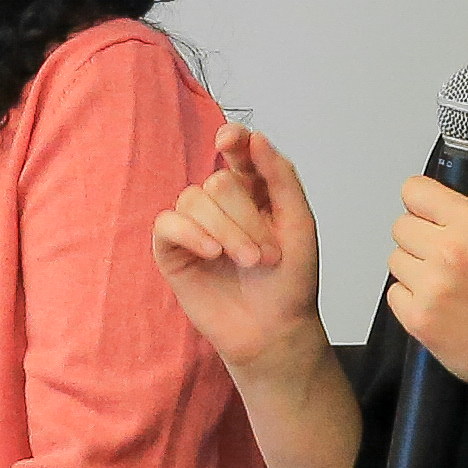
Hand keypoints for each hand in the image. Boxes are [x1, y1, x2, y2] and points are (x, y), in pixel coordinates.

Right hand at [149, 128, 330, 381]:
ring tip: (248, 262)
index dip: (231, 139)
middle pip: (219, 183)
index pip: (236, 150)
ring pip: (194, 200)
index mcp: (254, 190)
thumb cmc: (291, 281)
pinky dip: (191, 234)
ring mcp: (195, 226)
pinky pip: (168, 224)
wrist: (275, 330)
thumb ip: (281, 176)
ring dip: (226, 232)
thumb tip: (255, 137)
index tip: (229, 141)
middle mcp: (222, 204)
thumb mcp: (299, 223)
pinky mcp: (172, 251)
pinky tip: (212, 254)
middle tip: (266, 254)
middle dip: (246, 219)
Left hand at [381, 177, 467, 448]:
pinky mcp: (419, 319)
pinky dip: (411, 300)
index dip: (421, 203)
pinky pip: (394, 294)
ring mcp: (431, 286)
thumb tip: (456, 201)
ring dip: (414, 270)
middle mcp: (449, 250)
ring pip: (395, 260)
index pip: (415, 190)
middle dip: (418, 239)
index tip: (426, 213)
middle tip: (442, 258)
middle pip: (400, 226)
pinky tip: (440, 307)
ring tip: (445, 287)